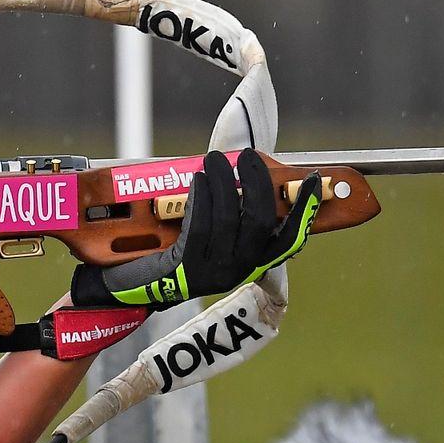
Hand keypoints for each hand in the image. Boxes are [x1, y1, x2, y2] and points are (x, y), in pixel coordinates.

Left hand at [71, 152, 322, 308]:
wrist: (129, 286)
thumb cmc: (168, 250)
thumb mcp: (206, 232)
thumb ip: (227, 208)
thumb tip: (239, 167)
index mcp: (249, 262)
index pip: (288, 238)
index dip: (305, 210)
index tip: (314, 180)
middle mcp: (238, 270)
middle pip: (261, 222)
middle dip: (258, 184)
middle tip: (248, 156)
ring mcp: (214, 272)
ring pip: (230, 220)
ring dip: (224, 183)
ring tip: (214, 159)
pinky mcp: (188, 267)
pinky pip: (202, 226)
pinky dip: (203, 197)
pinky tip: (198, 178)